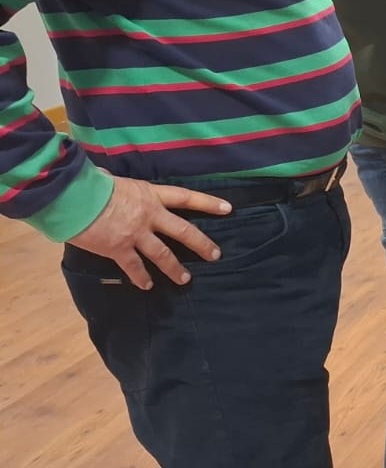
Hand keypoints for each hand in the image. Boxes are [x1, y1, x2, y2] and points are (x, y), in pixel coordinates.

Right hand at [67, 173, 232, 289]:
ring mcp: (136, 234)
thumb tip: (115, 183)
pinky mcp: (119, 249)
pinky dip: (140, 277)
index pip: (186, 197)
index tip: (228, 209)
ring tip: (185, 279)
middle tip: (215, 255)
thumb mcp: (117, 180)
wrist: (74, 199)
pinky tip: (146, 286)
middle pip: (183, 231)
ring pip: (163, 254)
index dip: (208, 203)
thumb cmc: (93, 185)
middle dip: (201, 244)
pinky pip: (134, 266)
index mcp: (151, 195)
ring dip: (175, 268)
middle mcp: (150, 215)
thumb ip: (126, 189)